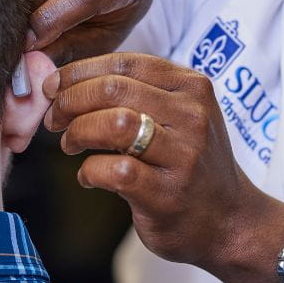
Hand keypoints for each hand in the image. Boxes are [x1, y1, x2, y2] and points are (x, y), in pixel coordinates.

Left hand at [41, 53, 283, 282]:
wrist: (229, 220)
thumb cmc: (190, 163)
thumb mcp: (179, 115)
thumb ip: (136, 92)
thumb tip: (63, 77)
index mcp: (192, 86)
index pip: (125, 63)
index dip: (79, 71)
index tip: (54, 87)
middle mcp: (192, 115)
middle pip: (113, 88)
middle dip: (71, 100)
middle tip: (54, 117)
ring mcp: (184, 155)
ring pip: (114, 123)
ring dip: (77, 132)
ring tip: (70, 143)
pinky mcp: (167, 193)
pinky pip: (113, 171)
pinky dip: (88, 171)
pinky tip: (88, 176)